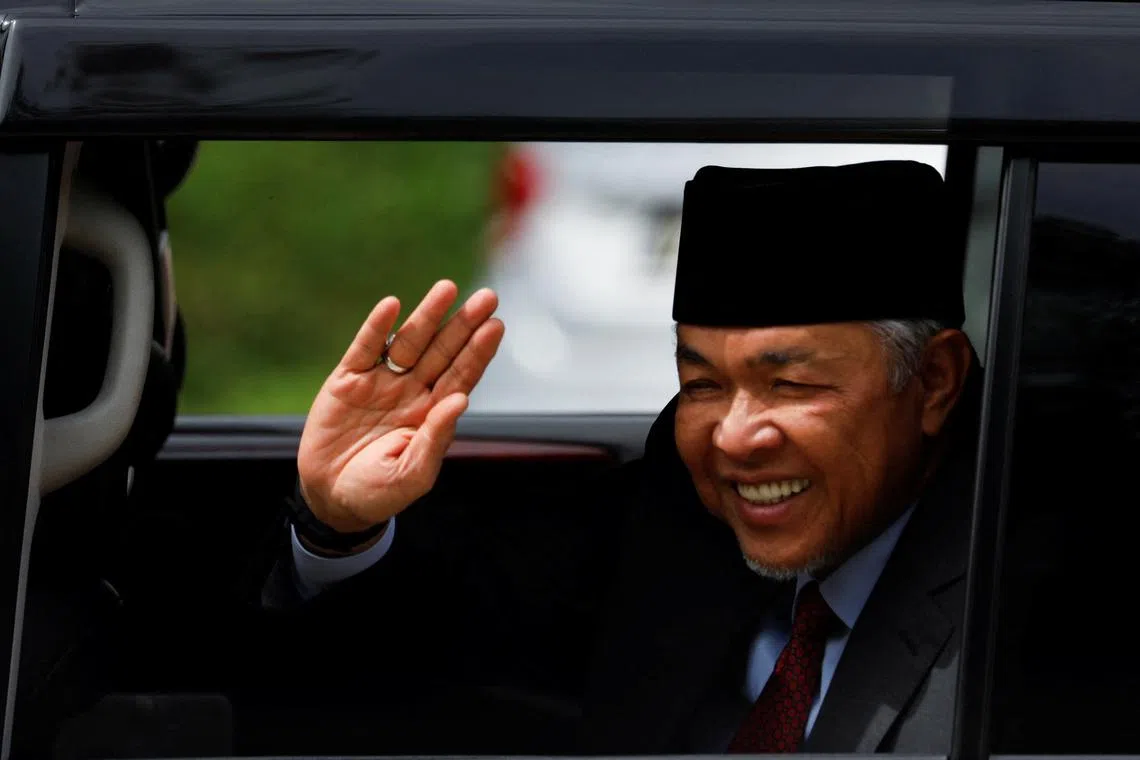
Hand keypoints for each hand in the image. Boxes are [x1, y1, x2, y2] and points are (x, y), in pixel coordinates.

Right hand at [297, 280, 503, 532]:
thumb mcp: (413, 474)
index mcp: (434, 413)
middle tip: (488, 298)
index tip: (495, 326)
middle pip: (443, 351)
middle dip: (464, 325)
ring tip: (447, 289)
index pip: (462, 375)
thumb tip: (461, 400)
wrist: (331, 498)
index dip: (479, 351)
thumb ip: (436, 438)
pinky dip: (376, 328)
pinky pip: (365, 348)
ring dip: (427, 316)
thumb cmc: (379, 491)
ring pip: (409, 342)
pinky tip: (391, 306)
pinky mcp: (348, 380)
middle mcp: (412, 391)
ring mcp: (381, 382)